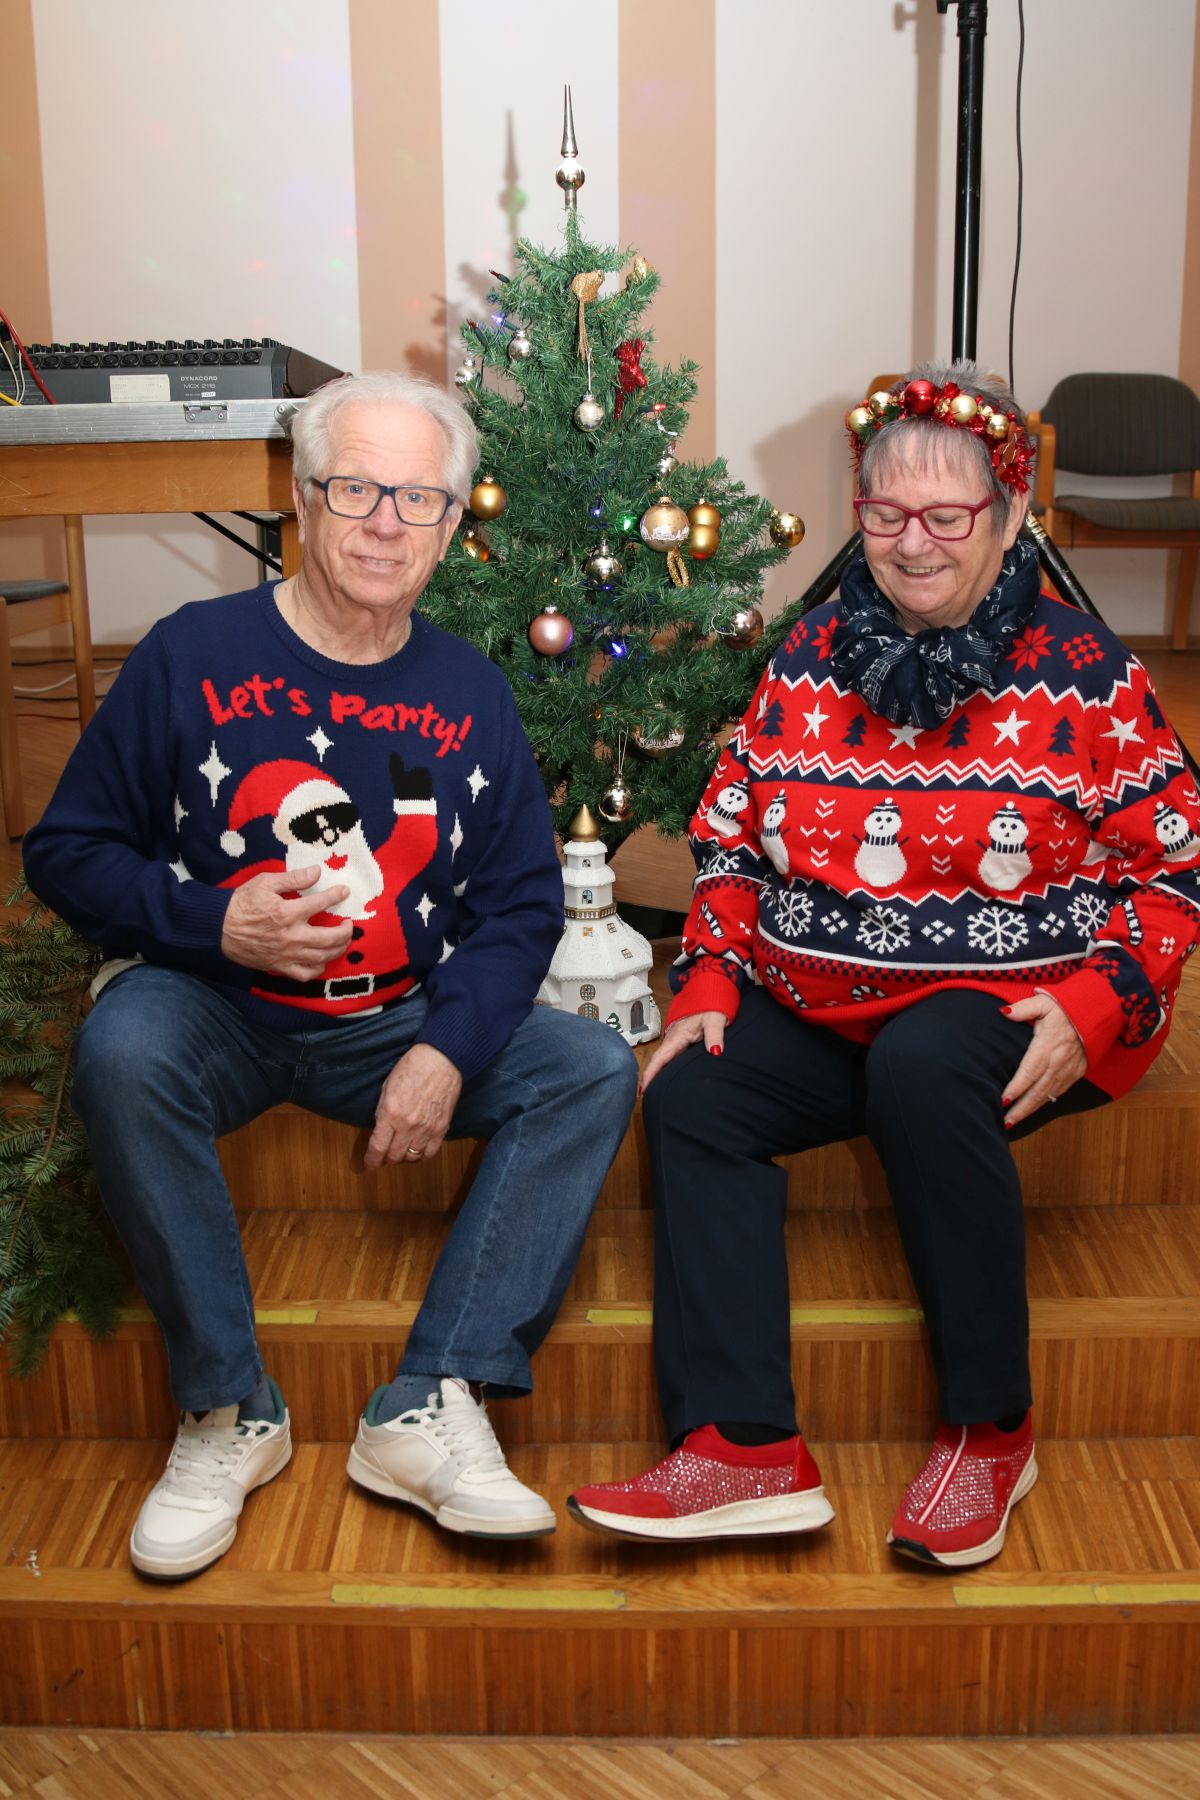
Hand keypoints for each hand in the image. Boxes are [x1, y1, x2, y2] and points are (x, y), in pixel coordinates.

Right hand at [221, 865, 353, 977]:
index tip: (344, 892)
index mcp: (289, 913)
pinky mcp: (280, 967)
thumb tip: (316, 872)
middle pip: (330, 937)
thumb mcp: (265, 883)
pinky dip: (318, 968)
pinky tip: (322, 960)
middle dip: (346, 930)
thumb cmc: (241, 904)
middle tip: (348, 923)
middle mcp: (292, 936)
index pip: (322, 903)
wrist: (218, 928)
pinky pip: (306, 974)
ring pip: (323, 957)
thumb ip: (293, 878)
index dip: (337, 895)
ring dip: (338, 948)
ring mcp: (287, 954)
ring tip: (342, 940)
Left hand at [365, 1043, 463, 1168]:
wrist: (441, 1060)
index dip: (371, 1161)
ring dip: (404, 1157)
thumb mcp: (387, 1088)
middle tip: (384, 1155)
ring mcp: (426, 1129)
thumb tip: (380, 1130)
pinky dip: (422, 1155)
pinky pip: (430, 1153)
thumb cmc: (412, 1068)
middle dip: (386, 1158)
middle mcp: (407, 1125)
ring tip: (402, 1149)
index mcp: (390, 1113)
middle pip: (394, 1156)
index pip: (377, 1147)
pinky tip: (418, 1148)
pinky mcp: (441, 1128)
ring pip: (411, 1157)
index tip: (368, 1165)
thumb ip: (382, 1112)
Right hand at [641, 1011, 726, 1091]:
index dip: (651, 1073)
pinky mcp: (681, 1040)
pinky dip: (666, 1067)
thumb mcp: (715, 1019)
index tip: (644, 1088)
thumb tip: (715, 1051)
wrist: (710, 991)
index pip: (661, 1057)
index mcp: (678, 1035)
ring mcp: (676, 1039)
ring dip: (658, 1073)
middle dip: (651, 1077)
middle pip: (659, 1061)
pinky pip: (671, 1056)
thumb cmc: (711, 1004)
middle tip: (646, 1096)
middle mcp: (674, 1038)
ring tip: (653, 1091)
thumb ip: (715, 1035)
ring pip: (664, 1059)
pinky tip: (668, 1076)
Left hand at [1001, 993, 1086, 1127]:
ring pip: (1048, 1095)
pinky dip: (1045, 1102)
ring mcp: (1069, 1069)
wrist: (1098, 1012)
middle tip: (1005, 1123)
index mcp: (1048, 1045)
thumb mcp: (1044, 1002)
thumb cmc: (1066, 1007)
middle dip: (1021, 1108)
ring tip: (1014, 1121)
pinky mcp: (1077, 1073)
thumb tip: (1003, 1011)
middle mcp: (1059, 1061)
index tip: (1003, 1100)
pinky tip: (1033, 1108)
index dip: (1017, 1087)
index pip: (1029, 1071)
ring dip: (1031, 1109)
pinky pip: (1059, 1091)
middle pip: (1038, 1090)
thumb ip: (1023, 1008)